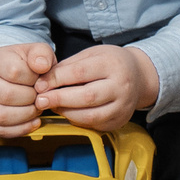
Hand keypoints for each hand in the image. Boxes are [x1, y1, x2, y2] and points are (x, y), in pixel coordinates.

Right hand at [0, 42, 54, 138]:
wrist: (13, 73)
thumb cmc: (26, 64)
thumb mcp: (36, 52)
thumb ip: (41, 54)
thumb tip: (41, 65)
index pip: (14, 72)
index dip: (32, 78)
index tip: (39, 78)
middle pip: (6, 95)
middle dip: (30, 98)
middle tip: (40, 96)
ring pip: (1, 116)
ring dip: (26, 115)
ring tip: (36, 108)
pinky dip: (20, 129)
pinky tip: (33, 121)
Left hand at [36, 44, 159, 132]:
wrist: (140, 76)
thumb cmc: (111, 63)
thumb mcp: (91, 54)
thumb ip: (68, 66)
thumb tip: (43, 81)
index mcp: (113, 64)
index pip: (80, 73)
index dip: (56, 79)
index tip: (40, 84)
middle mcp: (121, 86)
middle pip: (86, 96)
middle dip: (59, 99)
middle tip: (40, 100)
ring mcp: (122, 106)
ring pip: (90, 115)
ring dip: (66, 112)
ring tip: (52, 107)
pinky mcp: (119, 121)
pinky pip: (94, 124)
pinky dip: (76, 120)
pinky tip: (68, 112)